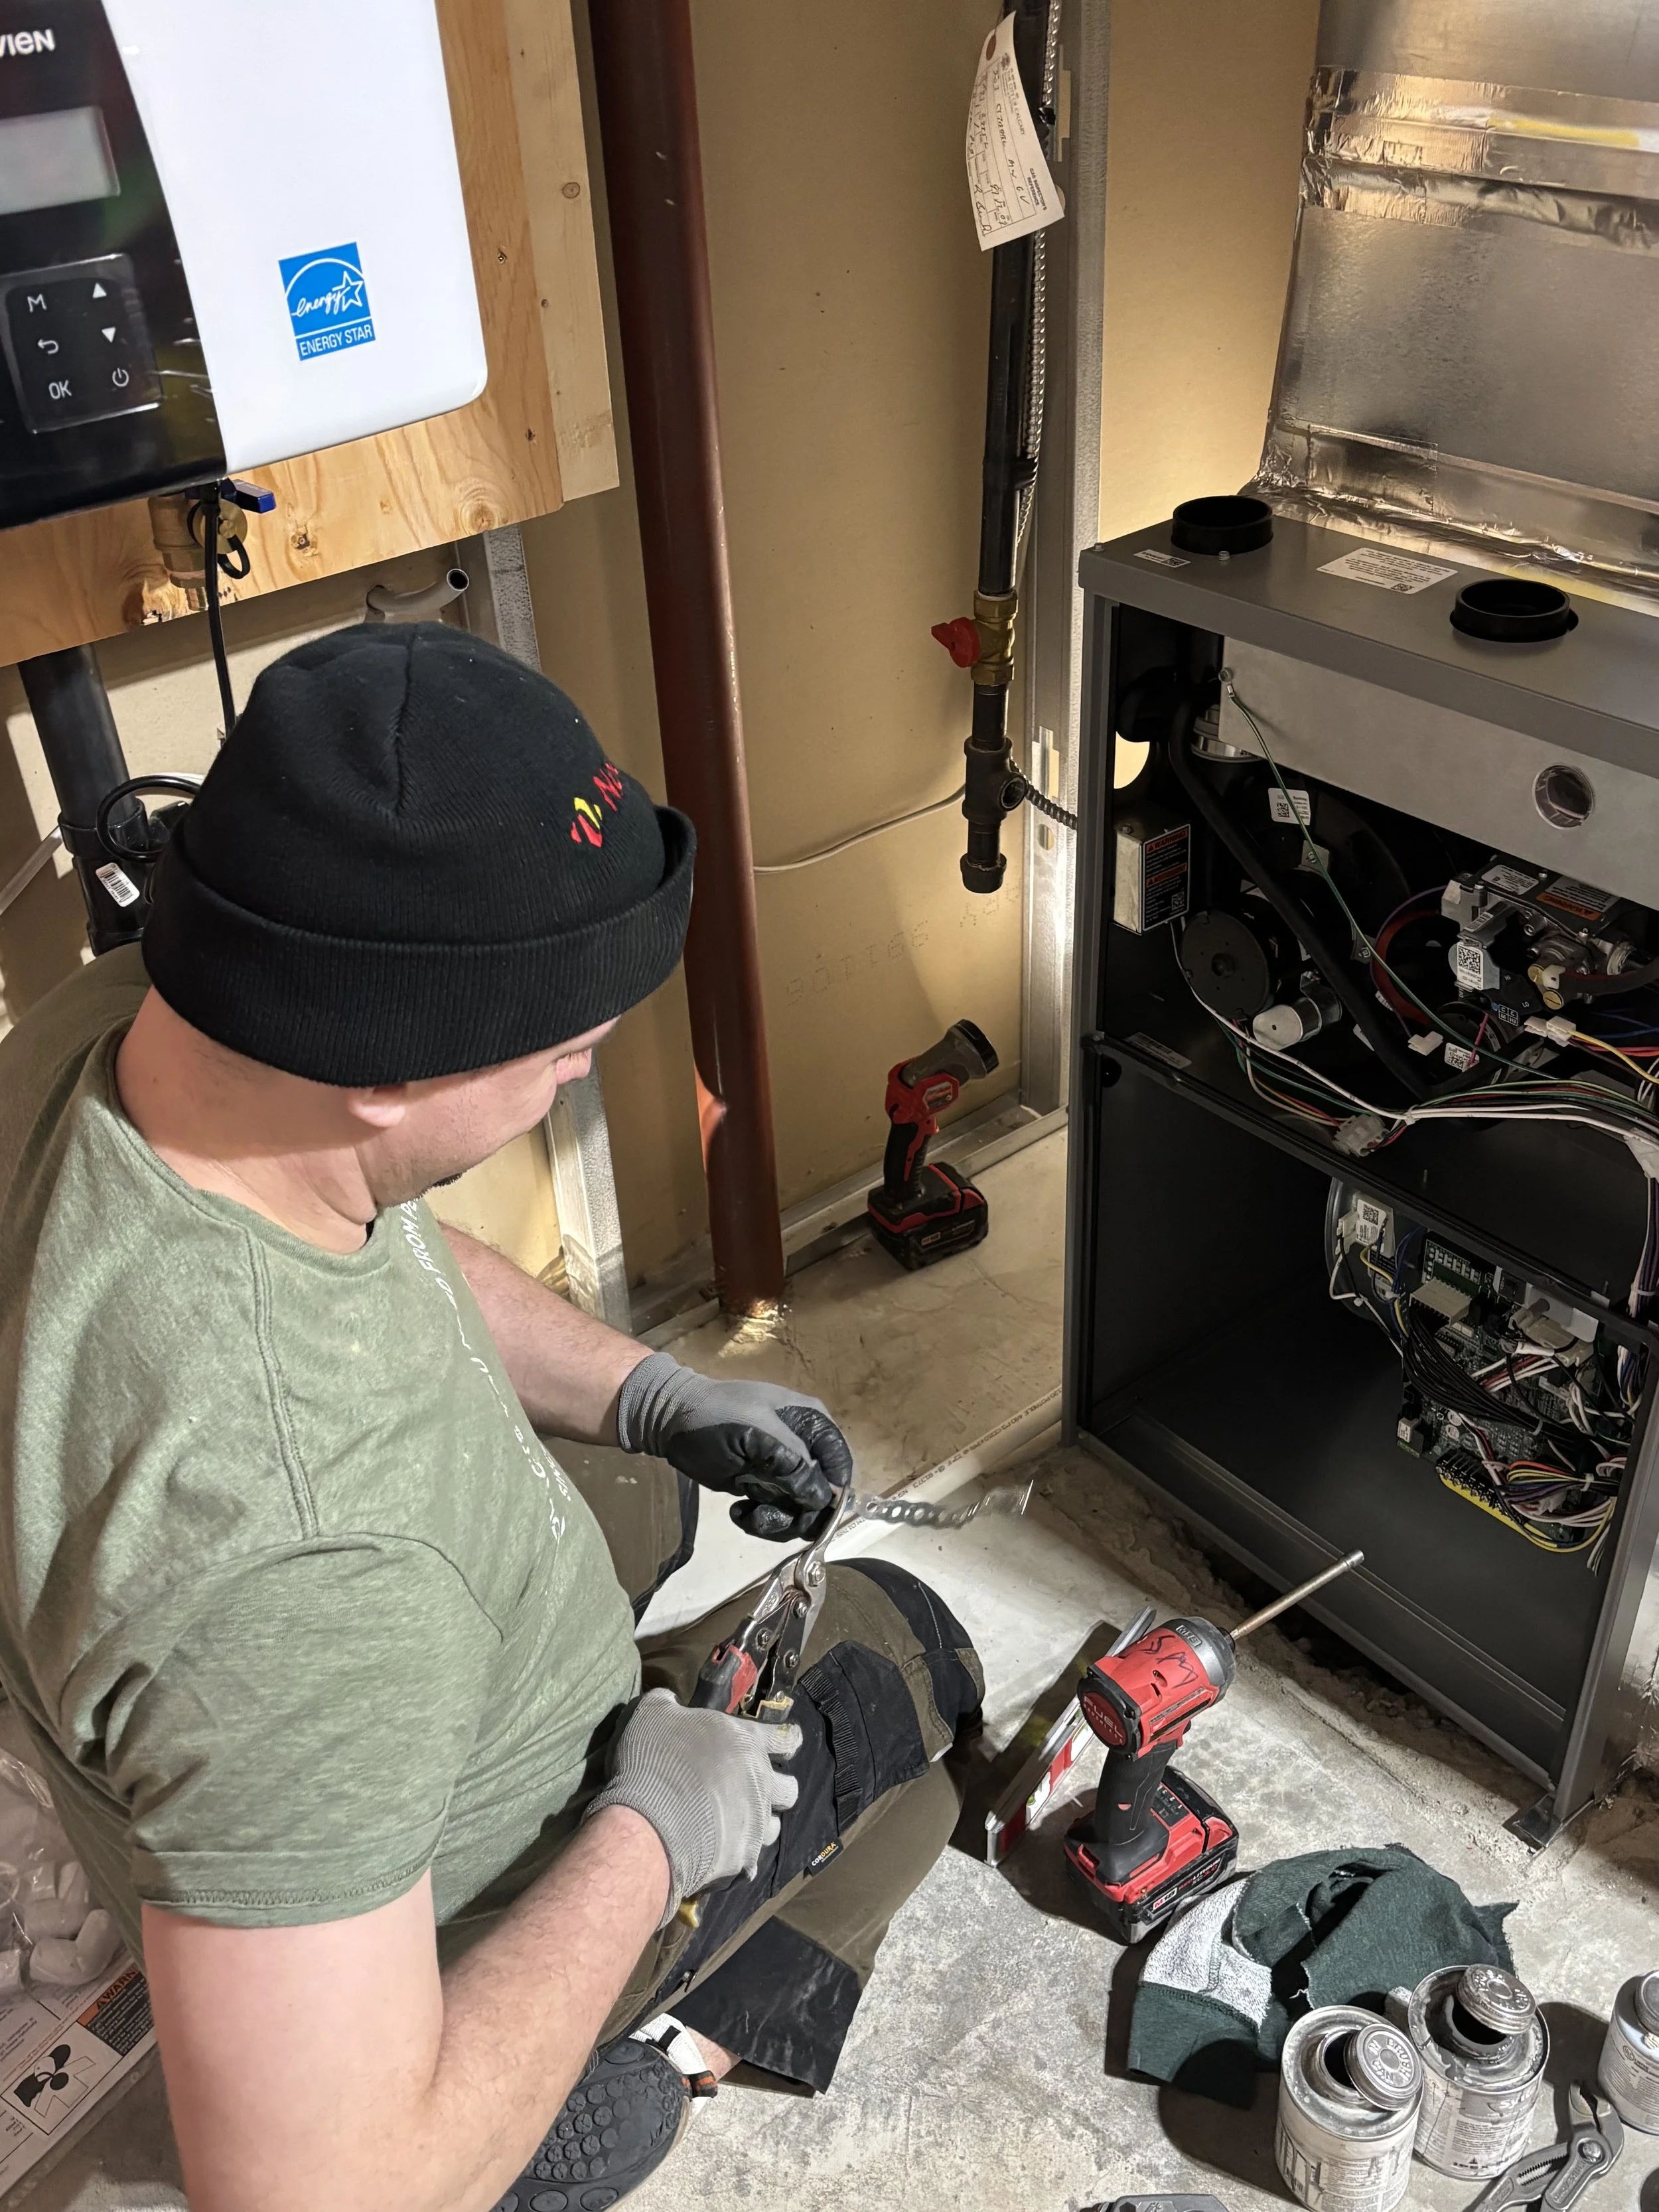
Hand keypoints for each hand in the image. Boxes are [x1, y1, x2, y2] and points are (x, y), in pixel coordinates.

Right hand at [586, 1689, 800, 1924]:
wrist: (650, 1823)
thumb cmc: (654, 1760)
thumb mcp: (652, 1714)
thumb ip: (667, 1704)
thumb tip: (670, 1702)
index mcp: (745, 1741)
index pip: (785, 1737)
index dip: (790, 1740)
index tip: (790, 1744)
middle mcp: (759, 1780)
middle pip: (790, 1789)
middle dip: (779, 1790)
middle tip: (756, 1791)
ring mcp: (754, 1821)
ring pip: (774, 1827)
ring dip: (760, 1825)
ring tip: (739, 1826)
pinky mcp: (744, 1857)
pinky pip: (750, 1862)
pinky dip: (738, 1859)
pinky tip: (720, 1856)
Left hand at [614, 1351, 852, 1538]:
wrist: (669, 1421)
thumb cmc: (716, 1417)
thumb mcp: (757, 1436)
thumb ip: (794, 1466)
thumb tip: (823, 1499)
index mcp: (812, 1425)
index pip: (841, 1466)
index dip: (833, 1495)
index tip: (812, 1515)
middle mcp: (803, 1448)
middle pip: (821, 1496)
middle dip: (798, 1514)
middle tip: (767, 1517)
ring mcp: (782, 1470)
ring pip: (798, 1511)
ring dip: (776, 1521)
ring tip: (747, 1513)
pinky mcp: (761, 1486)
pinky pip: (775, 1514)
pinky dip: (759, 1520)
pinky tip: (738, 1510)